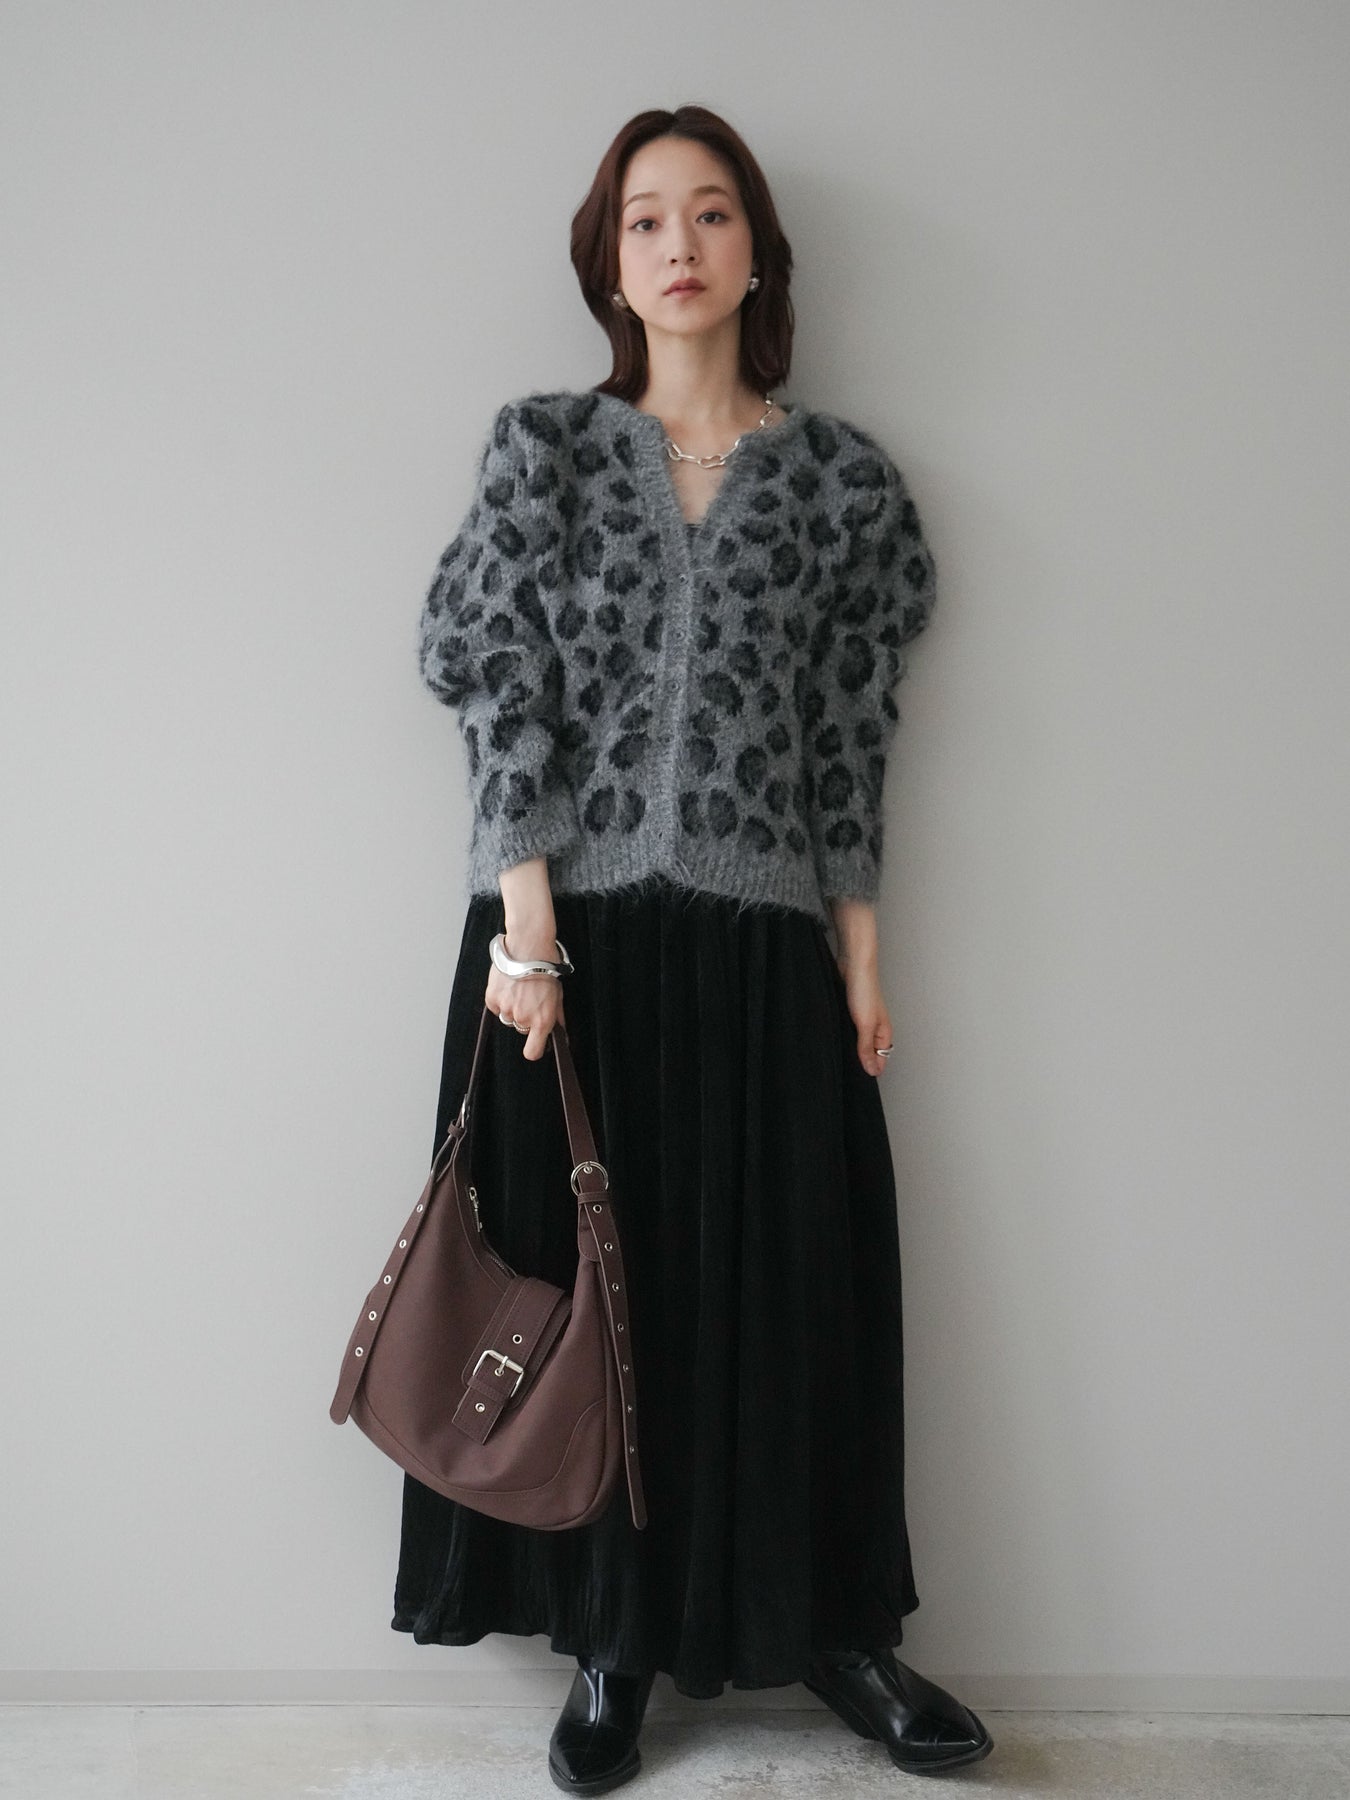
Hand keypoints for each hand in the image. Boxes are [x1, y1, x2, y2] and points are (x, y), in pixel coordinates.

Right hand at [486, 928, 565, 1061]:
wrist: (529, 946)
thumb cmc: (547, 968)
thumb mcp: (558, 993)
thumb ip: (557, 1015)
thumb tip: (559, 1030)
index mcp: (542, 1020)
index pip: (533, 1051)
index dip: (534, 1049)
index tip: (536, 1044)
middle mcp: (523, 1018)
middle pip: (521, 1029)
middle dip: (526, 1018)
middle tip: (530, 999)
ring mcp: (506, 1008)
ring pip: (508, 1017)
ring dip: (512, 1007)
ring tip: (520, 988)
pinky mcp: (492, 998)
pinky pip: (495, 1006)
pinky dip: (500, 998)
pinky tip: (509, 984)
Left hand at [835, 950, 894, 1077]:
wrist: (853, 965)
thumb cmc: (864, 990)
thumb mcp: (865, 1024)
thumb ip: (867, 1048)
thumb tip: (872, 1070)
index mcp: (884, 1033)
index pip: (882, 1059)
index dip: (872, 1070)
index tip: (859, 1081)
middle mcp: (876, 1028)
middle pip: (872, 1052)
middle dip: (862, 1062)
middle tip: (848, 1072)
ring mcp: (864, 1020)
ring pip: (860, 1042)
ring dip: (853, 1049)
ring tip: (841, 1057)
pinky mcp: (852, 1013)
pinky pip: (851, 1031)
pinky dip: (846, 1037)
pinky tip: (836, 1038)